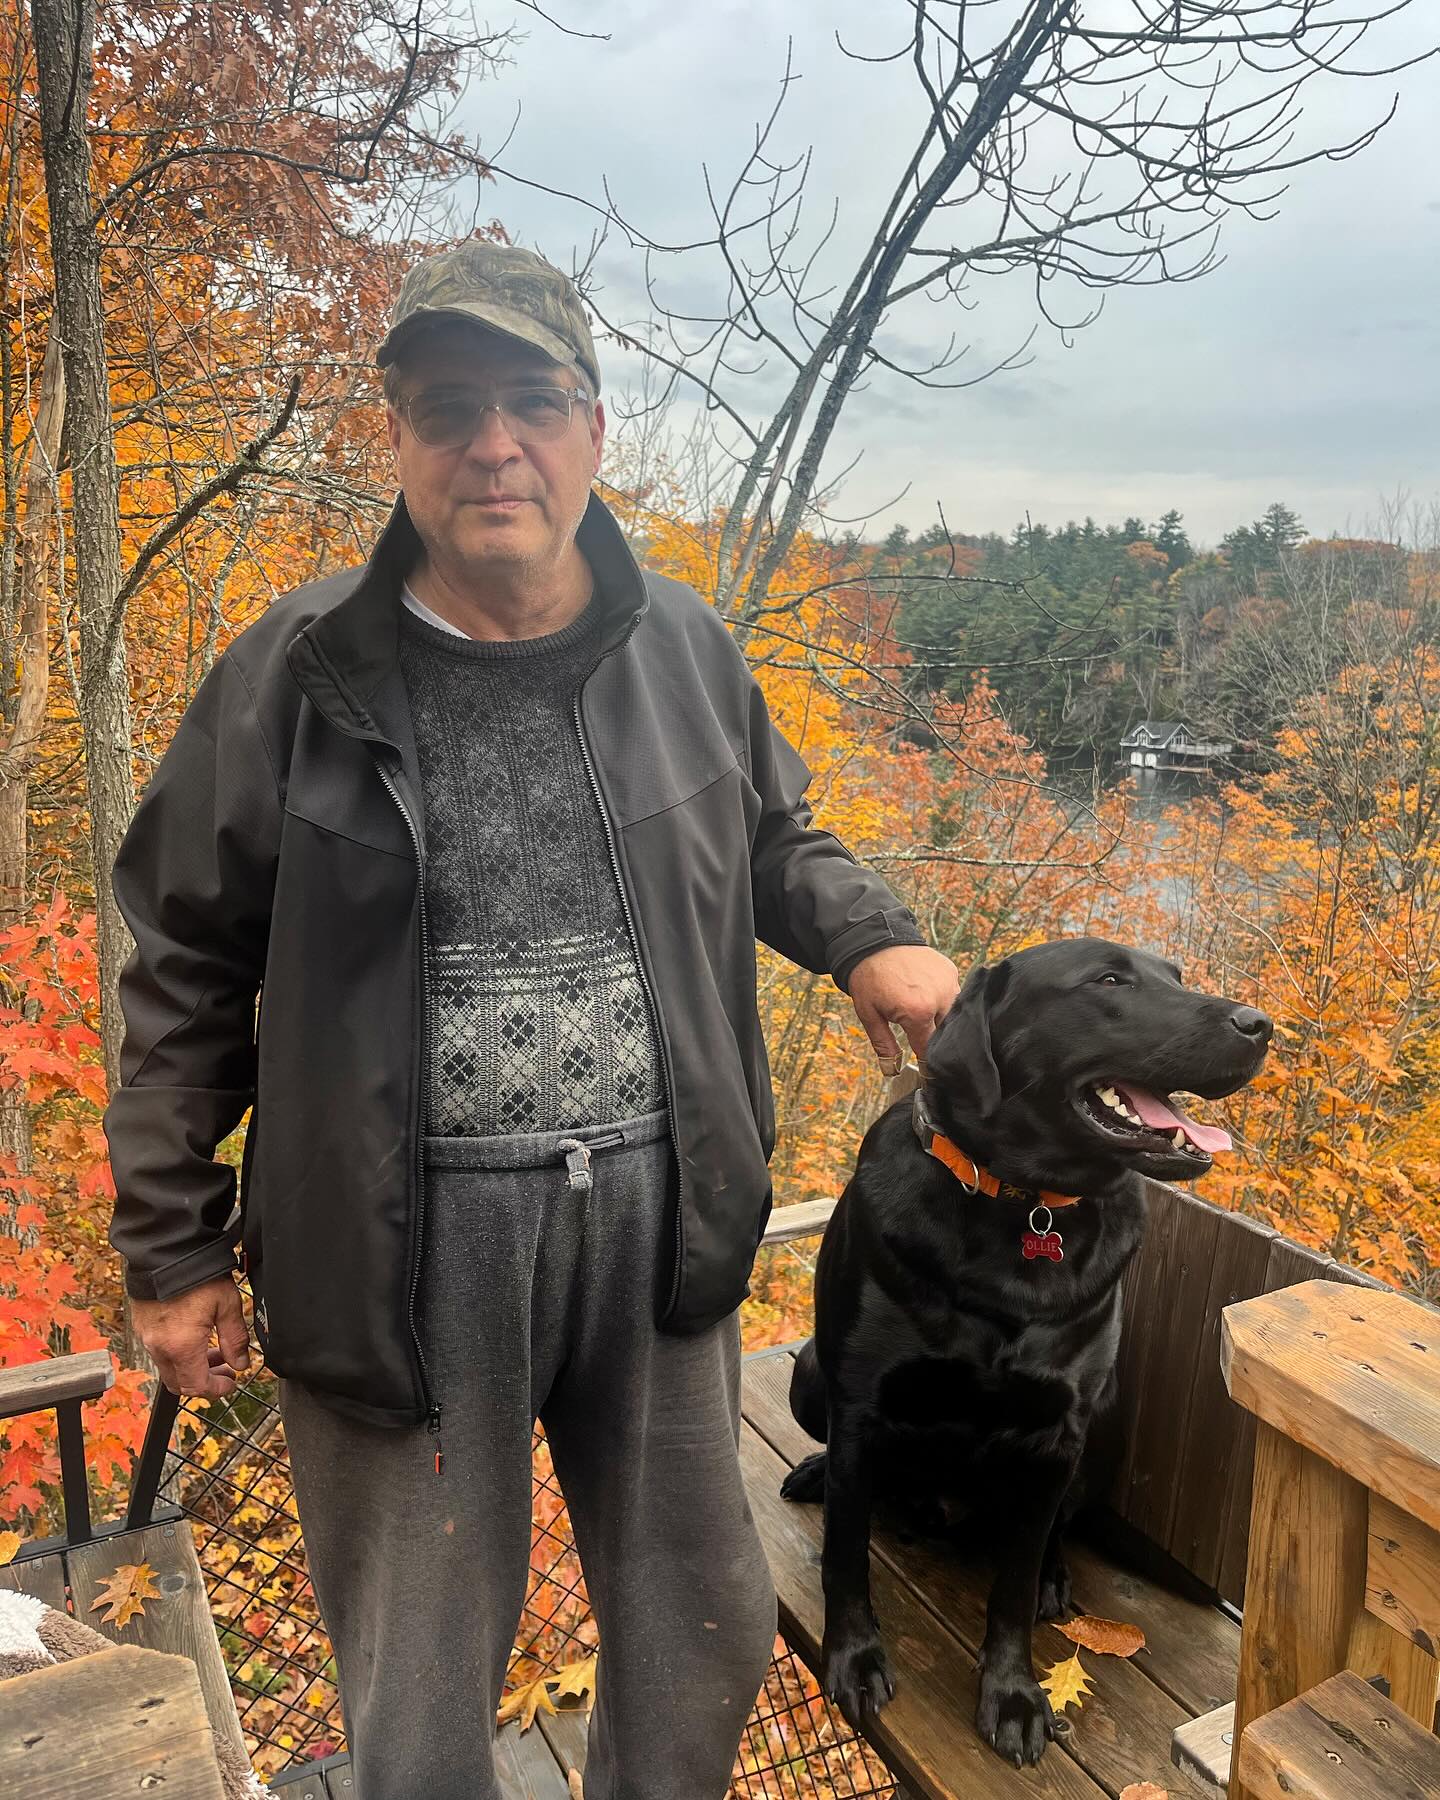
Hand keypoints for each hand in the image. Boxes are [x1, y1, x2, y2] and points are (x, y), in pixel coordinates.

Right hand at [131, 1275, 252, 1398]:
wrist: (164, 1252)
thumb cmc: (196, 1274)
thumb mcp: (227, 1304)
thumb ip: (235, 1338)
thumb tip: (240, 1363)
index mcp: (181, 1346)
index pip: (196, 1386)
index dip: (216, 1390)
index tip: (231, 1382)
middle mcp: (159, 1347)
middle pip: (179, 1382)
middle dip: (204, 1381)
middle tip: (225, 1369)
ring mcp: (147, 1337)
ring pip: (169, 1367)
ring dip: (192, 1366)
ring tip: (214, 1350)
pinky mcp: (141, 1326)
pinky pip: (159, 1351)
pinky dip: (178, 1353)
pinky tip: (195, 1337)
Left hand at [847, 944, 959, 1071]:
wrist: (874, 939)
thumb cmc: (869, 977)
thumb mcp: (869, 1014)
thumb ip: (884, 1045)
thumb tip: (892, 1070)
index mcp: (918, 1013)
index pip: (930, 1049)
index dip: (928, 1062)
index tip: (927, 1070)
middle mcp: (940, 998)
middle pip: (945, 1032)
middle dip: (934, 1038)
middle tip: (918, 1034)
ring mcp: (948, 982)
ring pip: (952, 1013)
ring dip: (940, 1018)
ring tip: (920, 1010)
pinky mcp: (950, 970)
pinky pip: (953, 993)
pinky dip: (943, 999)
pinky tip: (926, 993)